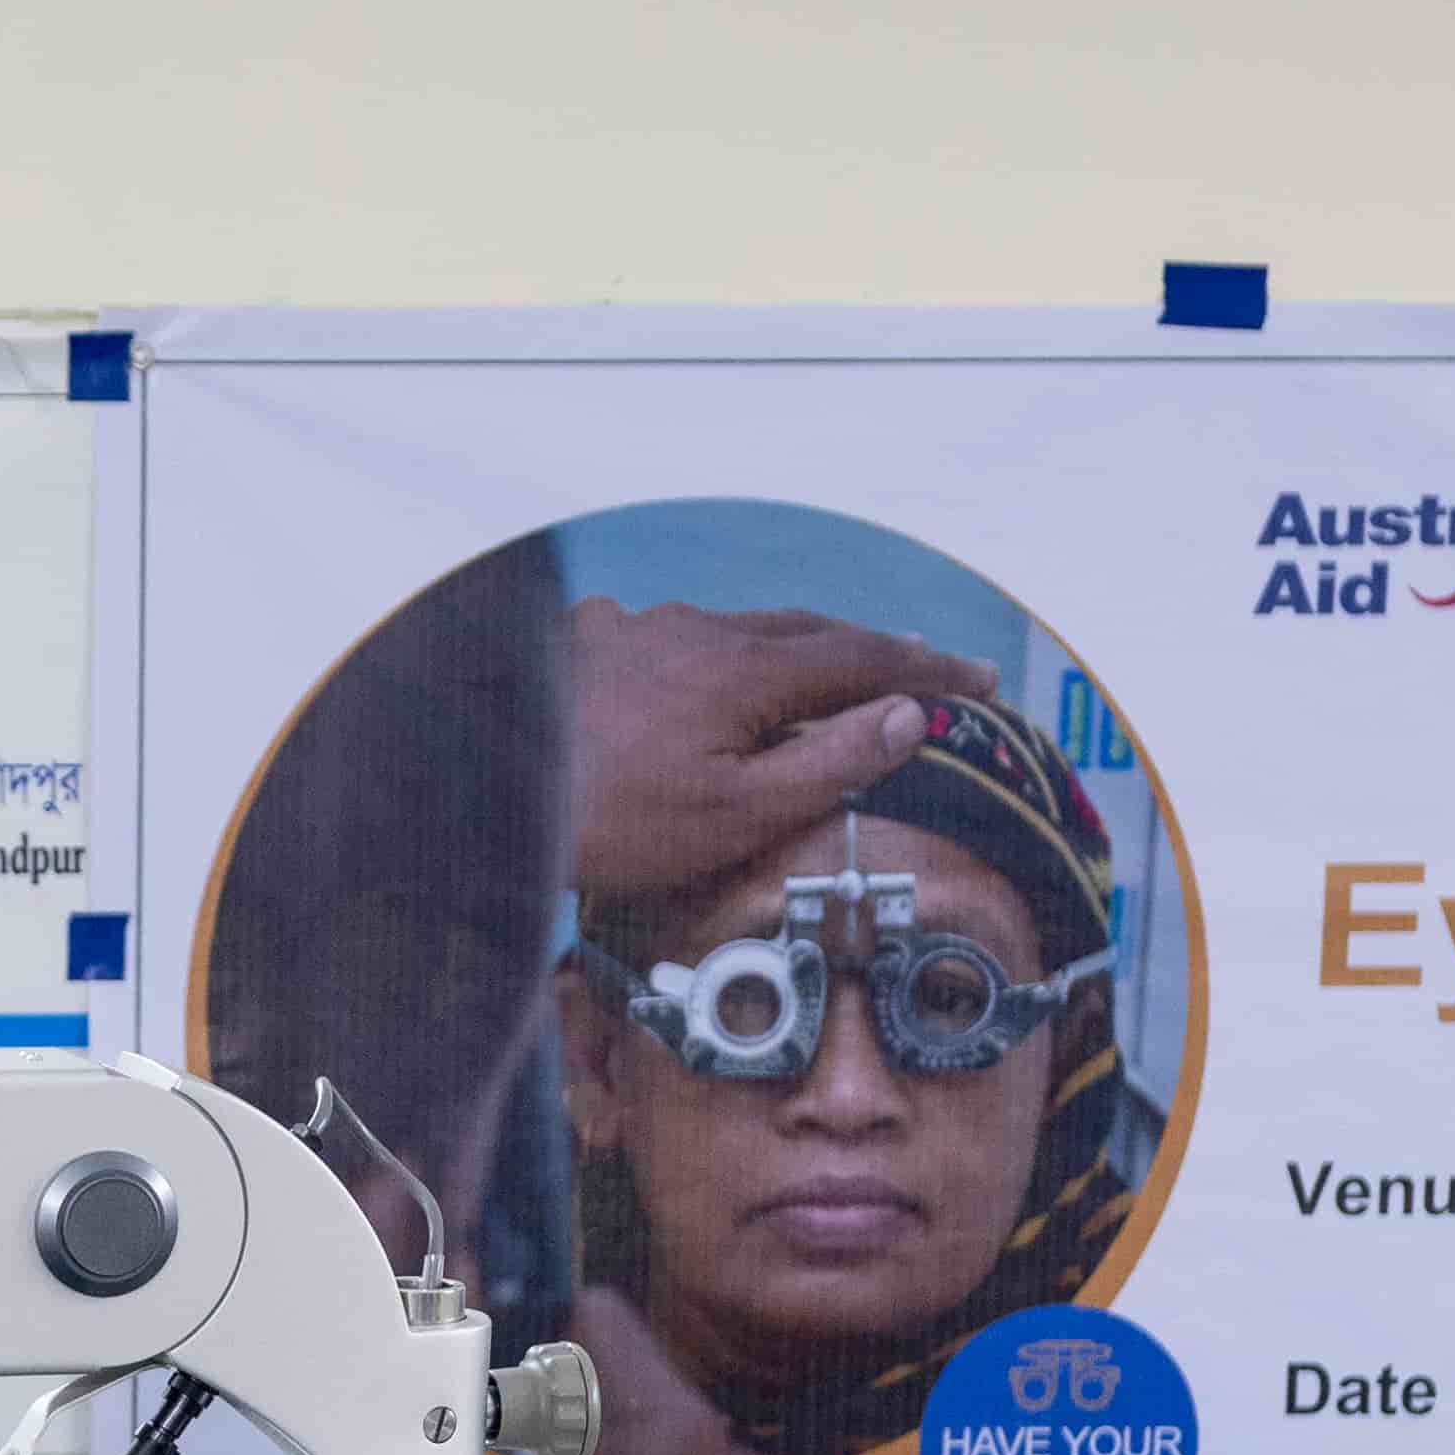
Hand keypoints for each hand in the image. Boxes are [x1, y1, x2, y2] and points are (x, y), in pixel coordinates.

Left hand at [560, 601, 990, 914]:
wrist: (477, 797)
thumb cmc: (610, 824)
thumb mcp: (737, 814)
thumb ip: (829, 762)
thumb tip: (908, 714)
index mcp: (743, 672)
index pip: (860, 658)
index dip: (925, 672)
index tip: (977, 682)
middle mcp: (693, 632)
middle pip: (801, 631)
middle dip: (863, 651)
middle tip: (914, 672)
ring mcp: (632, 629)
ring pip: (727, 630)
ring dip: (780, 652)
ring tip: (811, 677)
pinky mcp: (581, 643)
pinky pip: (661, 639)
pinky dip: (701, 658)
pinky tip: (691, 681)